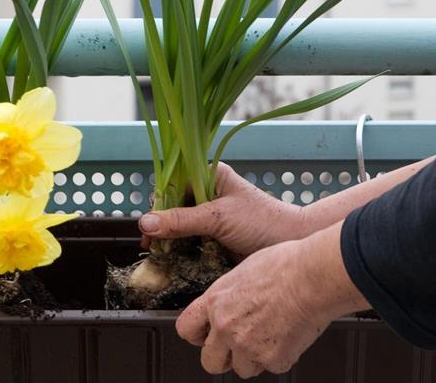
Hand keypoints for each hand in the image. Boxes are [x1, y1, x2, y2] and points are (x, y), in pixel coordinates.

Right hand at [138, 162, 307, 256]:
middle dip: (160, 225)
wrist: (291, 243)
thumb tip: (145, 222)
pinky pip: (189, 241)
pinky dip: (179, 250)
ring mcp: (210, 216)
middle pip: (171, 206)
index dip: (157, 203)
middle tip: (150, 246)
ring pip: (178, 225)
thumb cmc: (261, 222)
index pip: (171, 183)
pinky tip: (172, 260)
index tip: (147, 225)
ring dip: (168, 240)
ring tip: (158, 256)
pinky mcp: (213, 236)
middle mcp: (206, 192)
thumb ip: (181, 220)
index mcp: (208, 175)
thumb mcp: (217, 218)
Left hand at [175, 222, 367, 377]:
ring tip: (272, 334)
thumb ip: (229, 296)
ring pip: (242, 369)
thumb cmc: (287, 265)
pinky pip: (272, 367)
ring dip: (254, 358)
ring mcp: (247, 346)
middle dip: (224, 358)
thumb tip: (230, 304)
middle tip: (239, 347)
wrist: (313, 277)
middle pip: (210, 362)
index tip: (205, 337)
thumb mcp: (244, 271)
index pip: (186, 329)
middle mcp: (226, 327)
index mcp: (216, 302)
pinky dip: (281, 356)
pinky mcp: (272, 359)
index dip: (197, 336)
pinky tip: (289, 334)